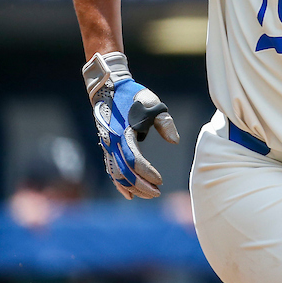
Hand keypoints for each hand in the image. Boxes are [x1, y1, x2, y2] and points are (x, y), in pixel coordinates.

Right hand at [82, 52, 179, 199]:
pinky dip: (119, 183)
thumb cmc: (134, 96)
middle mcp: (112, 143)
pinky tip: (129, 194)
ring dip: (131, 187)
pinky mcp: (107, 147)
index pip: (134, 160)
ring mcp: (107, 146)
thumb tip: (175, 141)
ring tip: (148, 194)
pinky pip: (111, 170)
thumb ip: (165, 122)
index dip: (147, 173)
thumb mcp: (153, 103)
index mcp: (123, 134)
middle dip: (140, 186)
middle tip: (156, 193)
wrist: (109, 87)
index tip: (160, 180)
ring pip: (116, 174)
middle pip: (124, 172)